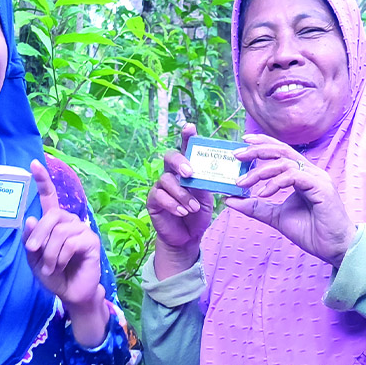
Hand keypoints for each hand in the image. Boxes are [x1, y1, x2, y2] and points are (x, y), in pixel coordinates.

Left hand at [24, 160, 108, 345]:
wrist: (71, 294)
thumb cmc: (54, 275)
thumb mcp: (35, 260)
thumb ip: (31, 240)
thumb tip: (31, 219)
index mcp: (54, 222)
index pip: (49, 197)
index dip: (42, 180)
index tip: (34, 164)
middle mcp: (69, 221)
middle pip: (52, 215)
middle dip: (39, 234)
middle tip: (33, 252)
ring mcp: (82, 230)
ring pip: (60, 231)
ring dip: (50, 252)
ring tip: (50, 267)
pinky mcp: (91, 241)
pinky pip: (71, 242)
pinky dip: (61, 256)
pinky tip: (61, 265)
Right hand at [146, 123, 213, 276]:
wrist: (188, 237)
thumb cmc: (198, 213)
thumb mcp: (207, 198)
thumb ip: (205, 183)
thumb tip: (212, 172)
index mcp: (187, 169)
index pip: (186, 148)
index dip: (187, 136)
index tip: (190, 127)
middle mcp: (172, 173)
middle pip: (170, 156)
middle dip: (180, 162)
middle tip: (190, 173)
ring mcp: (161, 186)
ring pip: (166, 179)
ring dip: (181, 194)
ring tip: (192, 208)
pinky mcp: (153, 200)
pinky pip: (159, 196)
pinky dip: (172, 204)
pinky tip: (182, 212)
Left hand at [226, 134, 356, 266]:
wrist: (333, 248)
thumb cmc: (311, 231)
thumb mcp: (276, 217)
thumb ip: (255, 207)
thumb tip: (229, 199)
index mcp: (302, 175)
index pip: (282, 151)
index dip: (264, 143)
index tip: (244, 141)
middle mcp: (310, 172)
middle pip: (282, 151)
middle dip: (257, 150)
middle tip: (237, 155)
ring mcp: (317, 178)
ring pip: (285, 163)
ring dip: (260, 171)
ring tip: (243, 184)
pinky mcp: (321, 187)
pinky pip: (294, 176)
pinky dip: (275, 183)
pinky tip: (263, 194)